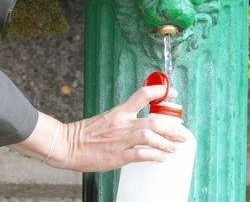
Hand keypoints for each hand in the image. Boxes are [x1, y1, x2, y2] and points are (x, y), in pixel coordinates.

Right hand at [54, 84, 188, 171]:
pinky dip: (154, 156)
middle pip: (154, 119)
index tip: (172, 94)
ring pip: (150, 136)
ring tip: (174, 147)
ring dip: (166, 142)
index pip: (143, 94)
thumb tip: (143, 123)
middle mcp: (123, 123)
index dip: (161, 91)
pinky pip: (141, 154)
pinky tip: (162, 158)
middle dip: (172, 126)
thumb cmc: (85, 133)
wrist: (67, 144)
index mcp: (120, 111)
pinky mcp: (117, 156)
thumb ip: (124, 118)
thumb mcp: (107, 118)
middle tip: (182, 132)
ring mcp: (120, 140)